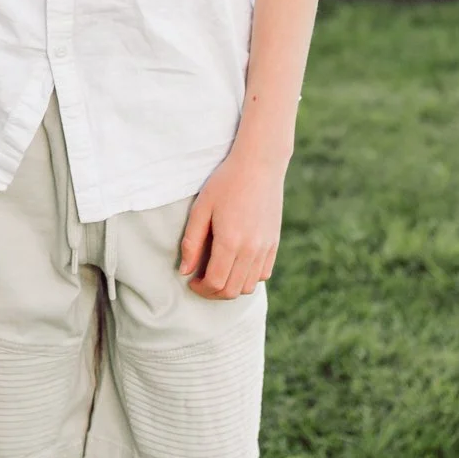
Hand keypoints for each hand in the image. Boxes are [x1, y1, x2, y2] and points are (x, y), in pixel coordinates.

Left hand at [177, 145, 283, 300]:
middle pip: (232, 291)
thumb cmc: (225, 183)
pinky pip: (263, 274)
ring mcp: (265, 247)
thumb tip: (185, 270)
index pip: (216, 283)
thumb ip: (191, 242)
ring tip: (218, 273)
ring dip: (231, 287)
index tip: (192, 281)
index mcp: (230, 241)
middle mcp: (251, 249)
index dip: (201, 289)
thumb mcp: (201, 208)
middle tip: (202, 281)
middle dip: (214, 292)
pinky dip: (248, 277)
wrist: (259, 165)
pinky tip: (236, 264)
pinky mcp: (274, 243)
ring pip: (249, 286)